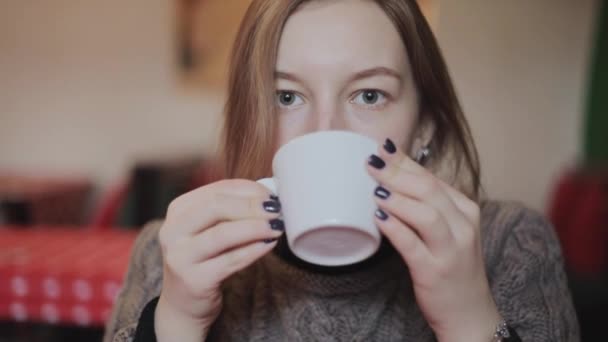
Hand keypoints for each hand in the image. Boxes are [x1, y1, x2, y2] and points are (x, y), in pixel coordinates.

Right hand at [155, 179, 283, 341]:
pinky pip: (230, 261)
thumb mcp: (208, 230)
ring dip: (255, 227)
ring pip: (222, 234)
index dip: (248, 189)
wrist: (183, 303)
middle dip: (251, 206)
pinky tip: (269, 244)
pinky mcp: (194, 280)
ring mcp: (181, 256)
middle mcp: (173, 230)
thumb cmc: (204, 259)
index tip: (271, 195)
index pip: (217, 190)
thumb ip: (231, 212)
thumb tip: (269, 199)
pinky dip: (253, 250)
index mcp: (179, 210)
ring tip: (277, 227)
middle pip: (216, 207)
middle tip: (277, 210)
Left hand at [367, 139, 501, 341]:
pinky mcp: (434, 271)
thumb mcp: (448, 230)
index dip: (405, 161)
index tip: (382, 148)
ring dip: (396, 198)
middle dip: (397, 173)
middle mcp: (462, 226)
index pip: (432, 178)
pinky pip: (412, 245)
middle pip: (428, 190)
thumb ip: (427, 206)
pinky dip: (395, 229)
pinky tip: (378, 219)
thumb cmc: (452, 266)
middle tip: (371, 162)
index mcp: (465, 210)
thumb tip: (391, 179)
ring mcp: (450, 250)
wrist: (469, 312)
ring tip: (373, 188)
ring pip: (425, 214)